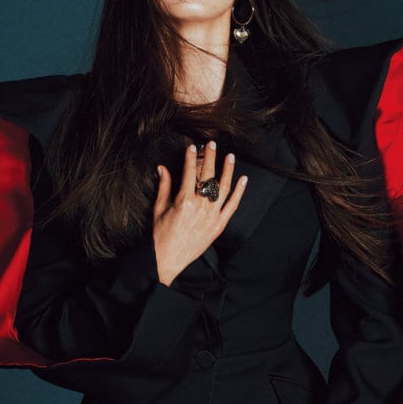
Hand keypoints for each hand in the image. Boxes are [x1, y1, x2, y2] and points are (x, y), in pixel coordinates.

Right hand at [153, 141, 247, 285]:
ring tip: (230, 156)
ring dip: (228, 170)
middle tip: (212, 144)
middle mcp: (200, 206)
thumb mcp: (159, 208)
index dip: (190, 157)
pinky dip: (239, 192)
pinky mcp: (219, 225)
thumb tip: (162, 168)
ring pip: (223, 187)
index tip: (192, 146)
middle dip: (210, 157)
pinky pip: (232, 205)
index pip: (189, 172)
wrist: (168, 259)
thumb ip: (164, 186)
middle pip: (208, 176)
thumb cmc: (161, 236)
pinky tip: (243, 180)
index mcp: (184, 201)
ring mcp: (212, 216)